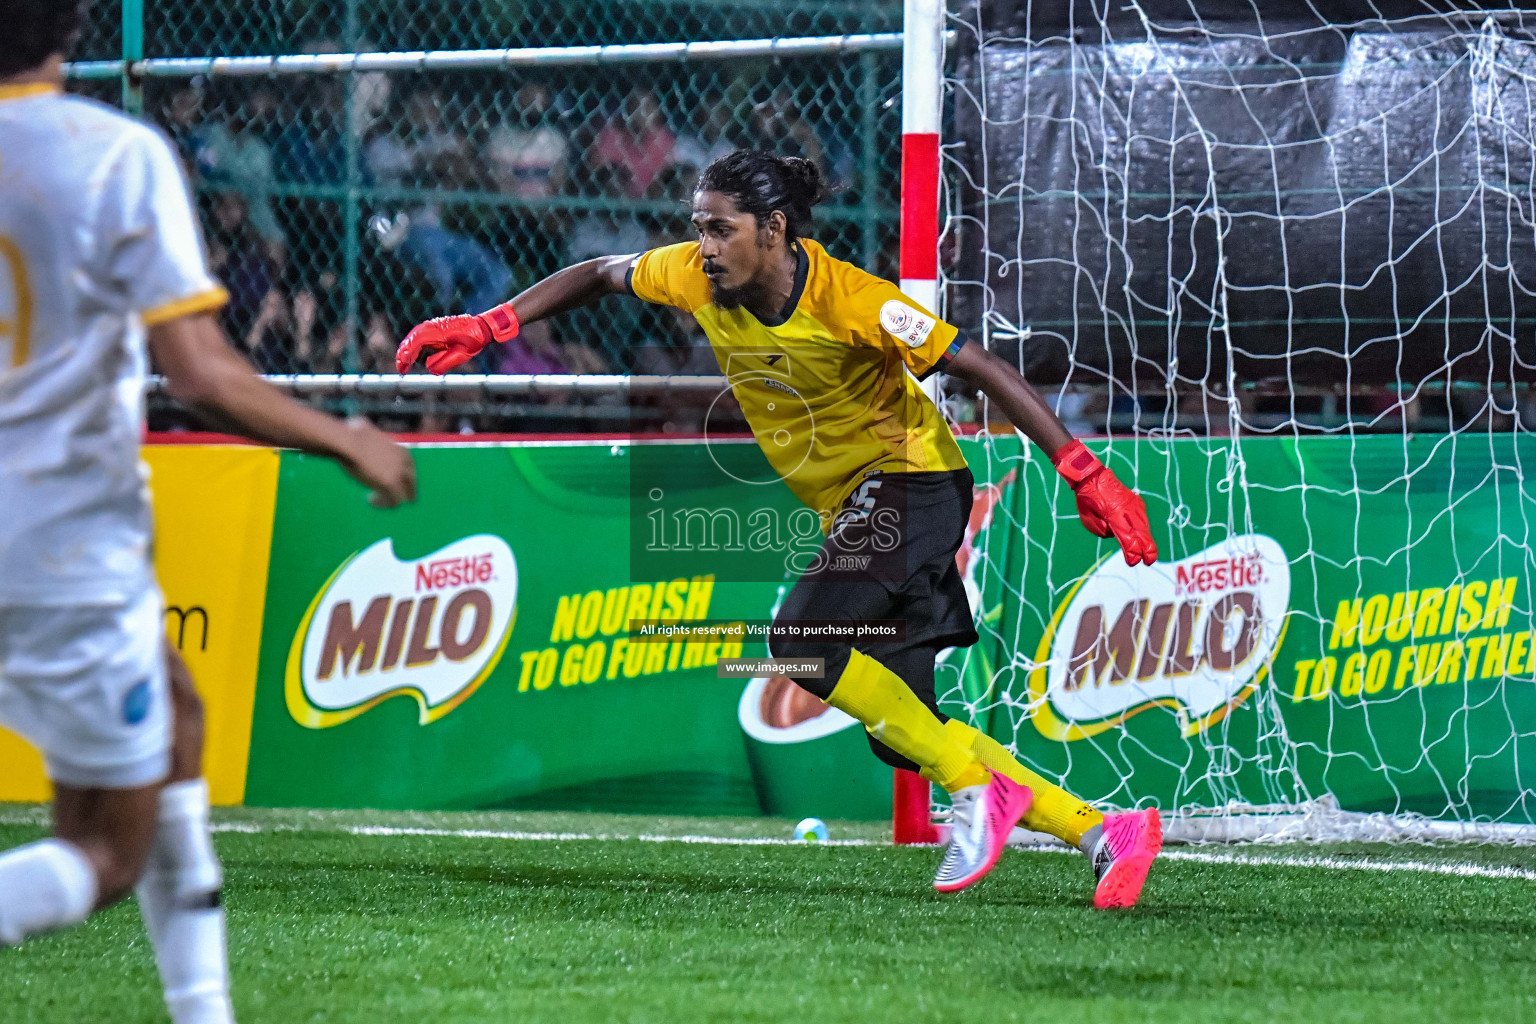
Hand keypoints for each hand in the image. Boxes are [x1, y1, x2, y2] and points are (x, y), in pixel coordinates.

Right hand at [337, 417, 416, 507]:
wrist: (349, 442)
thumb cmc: (351, 433)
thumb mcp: (365, 427)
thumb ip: (368, 430)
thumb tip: (358, 424)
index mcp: (401, 451)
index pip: (410, 468)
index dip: (404, 477)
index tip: (397, 482)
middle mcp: (404, 463)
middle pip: (411, 484)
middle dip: (405, 492)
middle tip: (396, 500)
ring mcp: (398, 475)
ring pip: (402, 496)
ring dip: (390, 500)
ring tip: (378, 501)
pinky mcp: (389, 485)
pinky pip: (392, 501)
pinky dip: (382, 503)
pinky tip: (371, 500)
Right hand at [395, 304, 518, 374]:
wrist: (481, 326)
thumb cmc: (474, 339)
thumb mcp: (462, 354)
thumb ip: (445, 362)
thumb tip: (429, 369)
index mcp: (439, 331)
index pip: (417, 341)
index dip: (408, 354)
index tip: (403, 366)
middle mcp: (433, 326)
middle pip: (412, 338)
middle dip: (404, 354)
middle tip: (400, 369)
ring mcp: (433, 325)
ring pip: (414, 337)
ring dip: (406, 350)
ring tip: (402, 365)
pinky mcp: (434, 328)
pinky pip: (419, 336)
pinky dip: (413, 346)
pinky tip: (411, 356)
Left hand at [1051, 440, 1157, 565]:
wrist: (1093, 476)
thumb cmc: (1088, 499)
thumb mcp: (1088, 519)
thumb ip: (1103, 530)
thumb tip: (1117, 535)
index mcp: (1114, 514)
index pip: (1127, 537)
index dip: (1132, 551)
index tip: (1133, 562)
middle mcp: (1127, 509)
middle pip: (1141, 533)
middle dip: (1147, 548)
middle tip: (1149, 561)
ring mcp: (1134, 504)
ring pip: (1144, 526)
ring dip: (1147, 540)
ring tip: (1149, 553)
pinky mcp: (1137, 501)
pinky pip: (1142, 518)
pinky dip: (1143, 529)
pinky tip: (1143, 537)